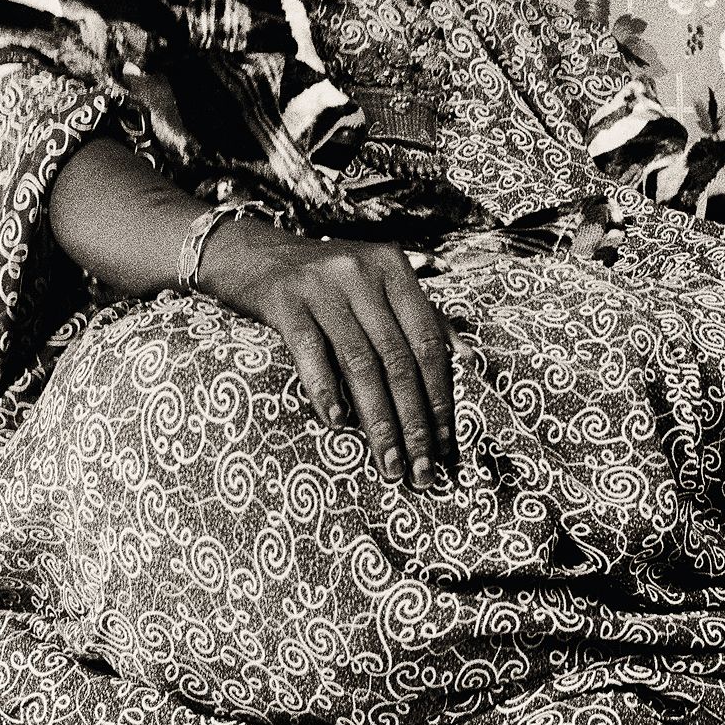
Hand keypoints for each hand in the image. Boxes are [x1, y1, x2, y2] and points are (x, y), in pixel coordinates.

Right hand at [203, 223, 457, 487]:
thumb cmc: (328, 280)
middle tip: (421, 470)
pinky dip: (326, 389)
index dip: (439, 394)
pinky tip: (337, 422)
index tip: (446, 442)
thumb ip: (420, 314)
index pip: (427, 340)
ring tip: (388, 463)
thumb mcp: (378, 282)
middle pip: (397, 357)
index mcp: (393, 269)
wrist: (255, 254)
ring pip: (360, 362)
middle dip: (413, 421)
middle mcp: (363, 274)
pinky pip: (310, 351)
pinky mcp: (285, 301)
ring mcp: (323, 286)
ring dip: (378, 421)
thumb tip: (468, 358)